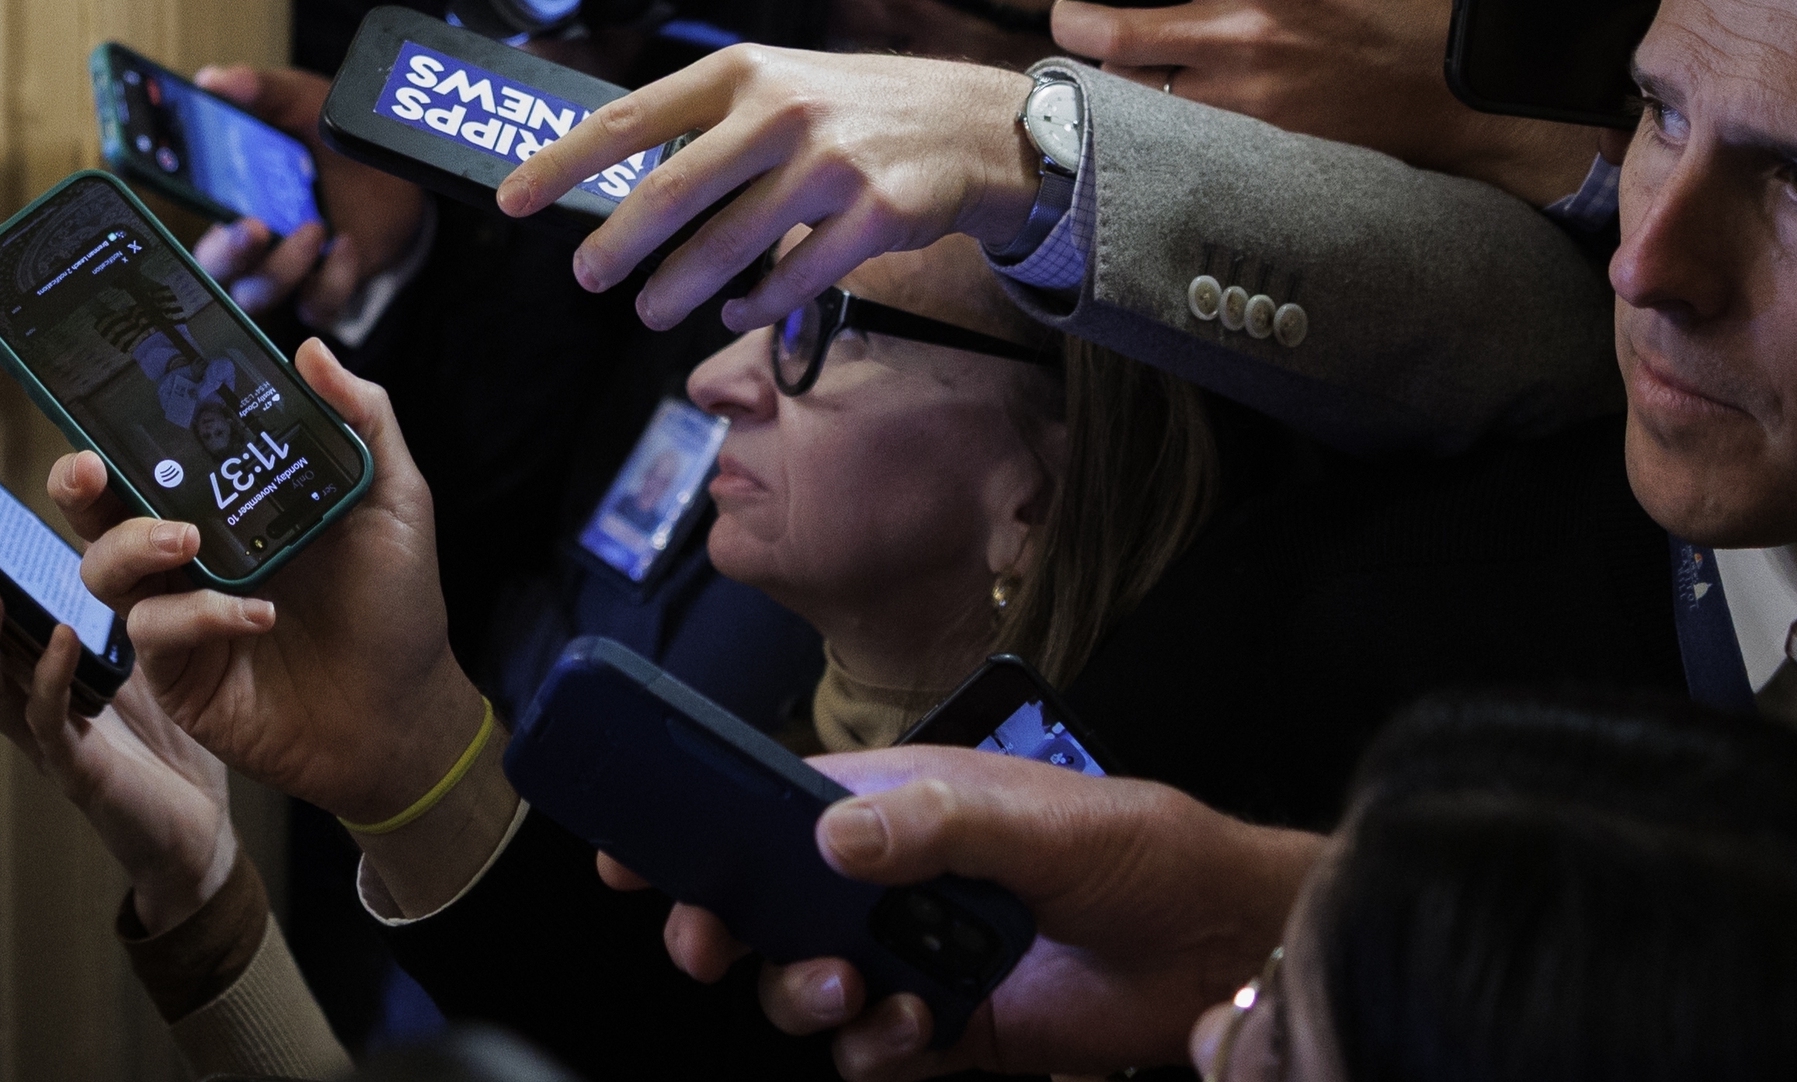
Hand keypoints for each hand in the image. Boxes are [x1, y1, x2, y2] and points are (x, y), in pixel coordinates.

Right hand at [0, 534, 236, 938]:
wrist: (197, 821)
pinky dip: (51, 680)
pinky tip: (63, 639)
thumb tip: (105, 520)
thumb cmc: (159, 734)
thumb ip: (110, 599)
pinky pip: (52, 723)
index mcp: (30, 667)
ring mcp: (44, 738)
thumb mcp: (132, 651)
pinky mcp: (78, 770)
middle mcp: (23, 700)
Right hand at [60, 341, 516, 917]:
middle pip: (96, 509)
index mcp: (223, 503)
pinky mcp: (177, 673)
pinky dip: (198, 616)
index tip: (109, 388)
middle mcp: (186, 554)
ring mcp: (175, 613)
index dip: (118, 423)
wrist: (404, 713)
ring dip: (131, 545)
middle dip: (75, 481)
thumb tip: (311, 348)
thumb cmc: (396, 604)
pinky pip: (153, 633)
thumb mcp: (391, 499)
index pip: (151, 454)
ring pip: (102, 569)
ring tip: (185, 541)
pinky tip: (257, 615)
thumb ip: (361, 419)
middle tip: (90, 467)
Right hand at [186, 64, 427, 325]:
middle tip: (252, 227)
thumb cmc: (328, 137)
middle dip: (227, 255)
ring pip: (259, 295)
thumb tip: (214, 79)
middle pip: (214, 270)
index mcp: (228, 195)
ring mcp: (285, 267)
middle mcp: (249, 240)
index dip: (176, 214)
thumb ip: (259, 90)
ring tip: (314, 227)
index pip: (187, 211)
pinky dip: (331, 282)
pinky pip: (315, 306)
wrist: (393, 169)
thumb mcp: (297, 101)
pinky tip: (346, 246)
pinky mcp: (325, 286)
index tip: (192, 192)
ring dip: (282, 267)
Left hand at [495, 48, 1037, 328]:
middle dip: (617, 242)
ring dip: (678, 287)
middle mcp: (781, 110)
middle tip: (586, 276)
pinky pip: (795, 276)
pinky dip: (755, 302)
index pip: (630, 119)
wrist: (972, 123)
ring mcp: (832, 164)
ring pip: (729, 244)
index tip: (513, 198)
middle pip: (672, 189)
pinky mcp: (876, 215)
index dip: (565, 163)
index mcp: (740, 71)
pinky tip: (734, 310)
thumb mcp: (776, 85)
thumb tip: (614, 177)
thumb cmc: (851, 109)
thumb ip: (704, 123)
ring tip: (651, 311)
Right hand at [610, 747, 1320, 1079]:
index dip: (697, 821)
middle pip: (767, 903)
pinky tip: (915, 1034)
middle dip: (724, 926)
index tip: (633, 850)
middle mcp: (890, 881)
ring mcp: (917, 957)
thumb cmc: (1139, 850)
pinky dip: (876, 1053)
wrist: (1223, 950)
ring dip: (807, 995)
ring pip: (810, 983)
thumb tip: (828, 833)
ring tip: (857, 994)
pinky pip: (875, 1052)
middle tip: (709, 945)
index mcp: (897, 805)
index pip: (771, 802)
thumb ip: (937, 823)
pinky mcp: (954, 1030)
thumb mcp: (1040, 819)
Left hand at [1026, 0, 1601, 203]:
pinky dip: (1146, 101)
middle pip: (1113, 28)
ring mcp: (1243, 90)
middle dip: (1068, 14)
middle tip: (1062, 2)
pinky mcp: (1252, 135)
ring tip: (1099, 39)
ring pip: (1134, 81)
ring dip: (1104, 60)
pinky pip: (1171, 119)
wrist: (1447, 86)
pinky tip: (1143, 80)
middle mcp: (1240, 30)